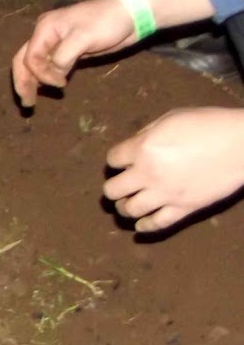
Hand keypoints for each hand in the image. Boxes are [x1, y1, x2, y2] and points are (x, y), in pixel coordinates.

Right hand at [10, 0, 137, 105]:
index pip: (31, 57)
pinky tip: (45, 88)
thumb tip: (54, 76)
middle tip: (27, 102)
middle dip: (23, 82)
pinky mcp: (67, 50)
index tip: (61, 85)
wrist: (131, 14)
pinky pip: (48, 66)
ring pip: (34, 64)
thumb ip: (63, 58)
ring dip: (31, 82)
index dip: (41, 74)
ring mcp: (55, 42)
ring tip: (31, 101)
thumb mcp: (82, 38)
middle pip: (24, 60)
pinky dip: (45, 77)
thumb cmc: (106, 22)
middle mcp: (45, 34)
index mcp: (45, 28)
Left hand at [103, 107, 243, 232]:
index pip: (112, 160)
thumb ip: (146, 134)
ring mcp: (165, 194)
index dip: (116, 160)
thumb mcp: (171, 118)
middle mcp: (148, 174)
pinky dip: (144, 226)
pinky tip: (140, 225)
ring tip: (128, 203)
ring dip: (124, 207)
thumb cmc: (209, 125)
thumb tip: (132, 146)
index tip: (123, 161)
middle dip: (114, 187)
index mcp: (143, 149)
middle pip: (112, 190)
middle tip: (122, 185)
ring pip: (129, 210)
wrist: (242, 144)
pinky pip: (156, 224)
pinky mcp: (184, 208)